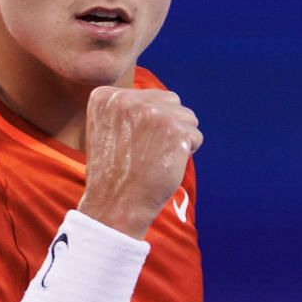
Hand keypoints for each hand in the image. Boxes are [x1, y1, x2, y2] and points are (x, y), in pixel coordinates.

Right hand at [78, 86, 201, 237]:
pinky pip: (195, 136)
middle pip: (171, 101)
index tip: (129, 145)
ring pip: (187, 117)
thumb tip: (163, 101)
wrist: (115, 205)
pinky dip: (186, 154)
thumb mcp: (107, 130)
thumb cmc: (114, 173)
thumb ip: (128, 110)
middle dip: (168, 126)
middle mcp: (127, 99)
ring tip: (156, 159)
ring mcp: (152, 112)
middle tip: (148, 153)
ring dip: (179, 140)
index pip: (149, 97)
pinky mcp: (174, 129)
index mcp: (106, 96)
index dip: (147, 124)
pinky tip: (165, 166)